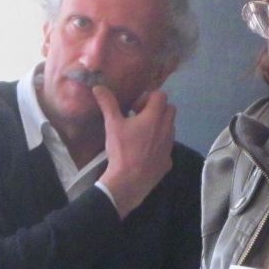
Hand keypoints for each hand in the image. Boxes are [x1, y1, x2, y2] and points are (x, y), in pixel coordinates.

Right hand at [94, 84, 176, 216]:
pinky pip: (167, 147)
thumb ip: (108, 103)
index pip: (161, 95)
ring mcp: (170, 146)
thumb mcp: (112, 124)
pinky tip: (144, 153)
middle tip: (139, 119)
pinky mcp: (168, 161)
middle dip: (157, 110)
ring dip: (159, 126)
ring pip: (170, 128)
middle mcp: (167, 129)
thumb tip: (98, 86)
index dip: (148, 98)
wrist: (128, 182)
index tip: (135, 108)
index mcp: (154, 117)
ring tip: (141, 136)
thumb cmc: (121, 150)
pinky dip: (159, 145)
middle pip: (169, 109)